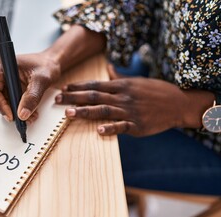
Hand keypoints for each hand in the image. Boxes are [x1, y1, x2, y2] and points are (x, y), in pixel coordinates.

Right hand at [0, 52, 60, 121]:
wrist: (52, 63)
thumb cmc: (46, 65)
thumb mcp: (42, 80)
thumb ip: (32, 97)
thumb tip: (23, 113)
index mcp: (3, 66)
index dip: (0, 104)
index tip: (11, 115)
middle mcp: (0, 74)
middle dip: (10, 110)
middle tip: (23, 119)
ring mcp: (5, 82)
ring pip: (4, 102)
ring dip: (16, 112)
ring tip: (31, 116)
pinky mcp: (11, 88)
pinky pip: (11, 102)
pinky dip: (19, 109)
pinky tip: (30, 112)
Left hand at [55, 65, 212, 136]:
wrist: (178, 102)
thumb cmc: (155, 91)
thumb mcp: (136, 80)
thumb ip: (118, 76)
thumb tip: (107, 67)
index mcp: (121, 85)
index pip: (95, 85)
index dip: (78, 86)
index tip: (63, 88)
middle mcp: (123, 97)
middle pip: (94, 96)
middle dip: (73, 98)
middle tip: (57, 100)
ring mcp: (129, 111)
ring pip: (103, 110)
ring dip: (84, 112)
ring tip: (68, 114)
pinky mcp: (137, 125)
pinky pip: (121, 127)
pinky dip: (110, 128)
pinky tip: (98, 130)